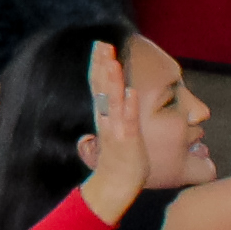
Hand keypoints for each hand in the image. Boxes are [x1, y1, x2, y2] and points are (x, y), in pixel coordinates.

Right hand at [75, 44, 154, 222]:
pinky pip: (128, 121)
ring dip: (112, 81)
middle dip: (101, 65)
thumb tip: (120, 95)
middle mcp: (107, 118)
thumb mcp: (113, 131)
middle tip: (101, 44)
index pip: (99, 85)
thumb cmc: (119, 160)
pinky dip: (129, 106)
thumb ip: (112, 112)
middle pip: (101, 87)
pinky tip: (131, 91)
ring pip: (112, 100)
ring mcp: (116, 129)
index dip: (98, 64)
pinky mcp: (127, 140)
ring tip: (112, 61)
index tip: (100, 46)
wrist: (114, 185)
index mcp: (104, 115)